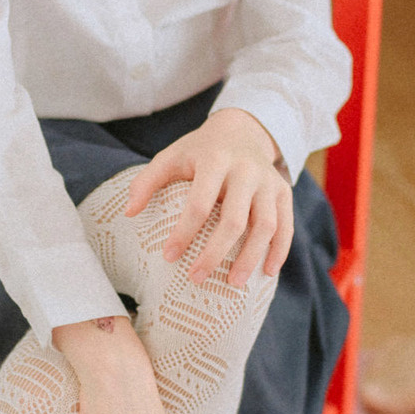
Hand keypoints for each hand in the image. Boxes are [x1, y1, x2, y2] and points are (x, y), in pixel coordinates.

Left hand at [123, 108, 293, 284]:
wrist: (240, 130)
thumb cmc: (198, 151)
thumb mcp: (169, 157)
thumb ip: (145, 182)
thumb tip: (128, 213)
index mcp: (215, 161)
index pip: (199, 204)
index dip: (184, 233)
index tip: (169, 257)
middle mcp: (246, 171)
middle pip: (234, 220)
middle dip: (215, 253)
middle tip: (196, 278)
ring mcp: (269, 182)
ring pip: (265, 226)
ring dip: (251, 258)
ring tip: (233, 283)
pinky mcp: (284, 192)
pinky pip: (286, 225)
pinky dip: (279, 250)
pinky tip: (267, 272)